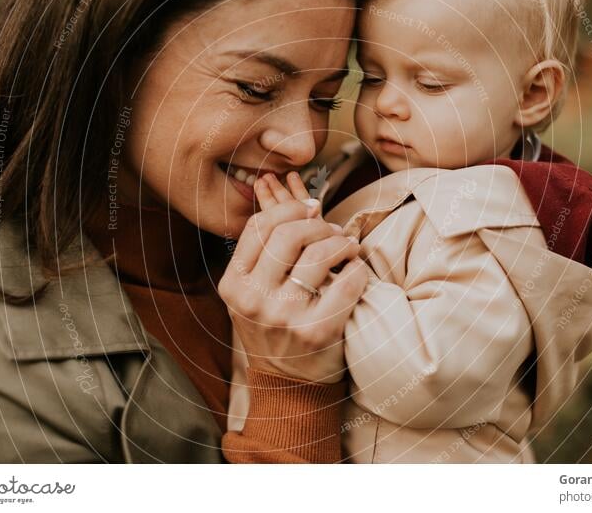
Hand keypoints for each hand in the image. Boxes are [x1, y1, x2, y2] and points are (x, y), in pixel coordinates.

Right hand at [218, 172, 367, 382]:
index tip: (310, 209)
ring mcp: (284, 316)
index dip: (288, 209)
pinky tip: (356, 270)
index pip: (258, 227)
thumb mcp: (251, 295)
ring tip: (349, 247)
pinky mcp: (316, 330)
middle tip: (333, 230)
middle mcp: (254, 299)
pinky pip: (346, 281)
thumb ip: (265, 256)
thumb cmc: (274, 331)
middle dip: (319, 224)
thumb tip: (305, 206)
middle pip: (289, 234)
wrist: (289, 387)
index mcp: (233, 285)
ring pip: (319, 254)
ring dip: (342, 243)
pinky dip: (358, 269)